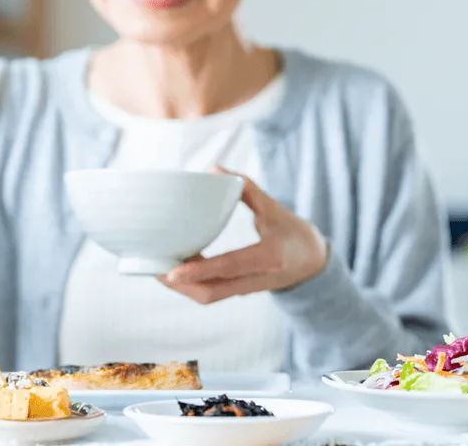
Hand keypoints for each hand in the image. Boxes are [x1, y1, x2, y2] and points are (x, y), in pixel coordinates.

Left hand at [158, 169, 327, 303]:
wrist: (314, 264)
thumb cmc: (294, 233)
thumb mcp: (276, 208)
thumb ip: (247, 189)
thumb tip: (214, 170)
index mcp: (267, 258)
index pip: (227, 267)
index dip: (197, 270)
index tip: (171, 272)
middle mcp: (255, 279)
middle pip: (210, 293)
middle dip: (179, 285)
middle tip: (154, 267)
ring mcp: (246, 289)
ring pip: (208, 296)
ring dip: (182, 285)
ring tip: (159, 265)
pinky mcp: (239, 291)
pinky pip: (211, 292)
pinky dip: (191, 282)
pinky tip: (177, 265)